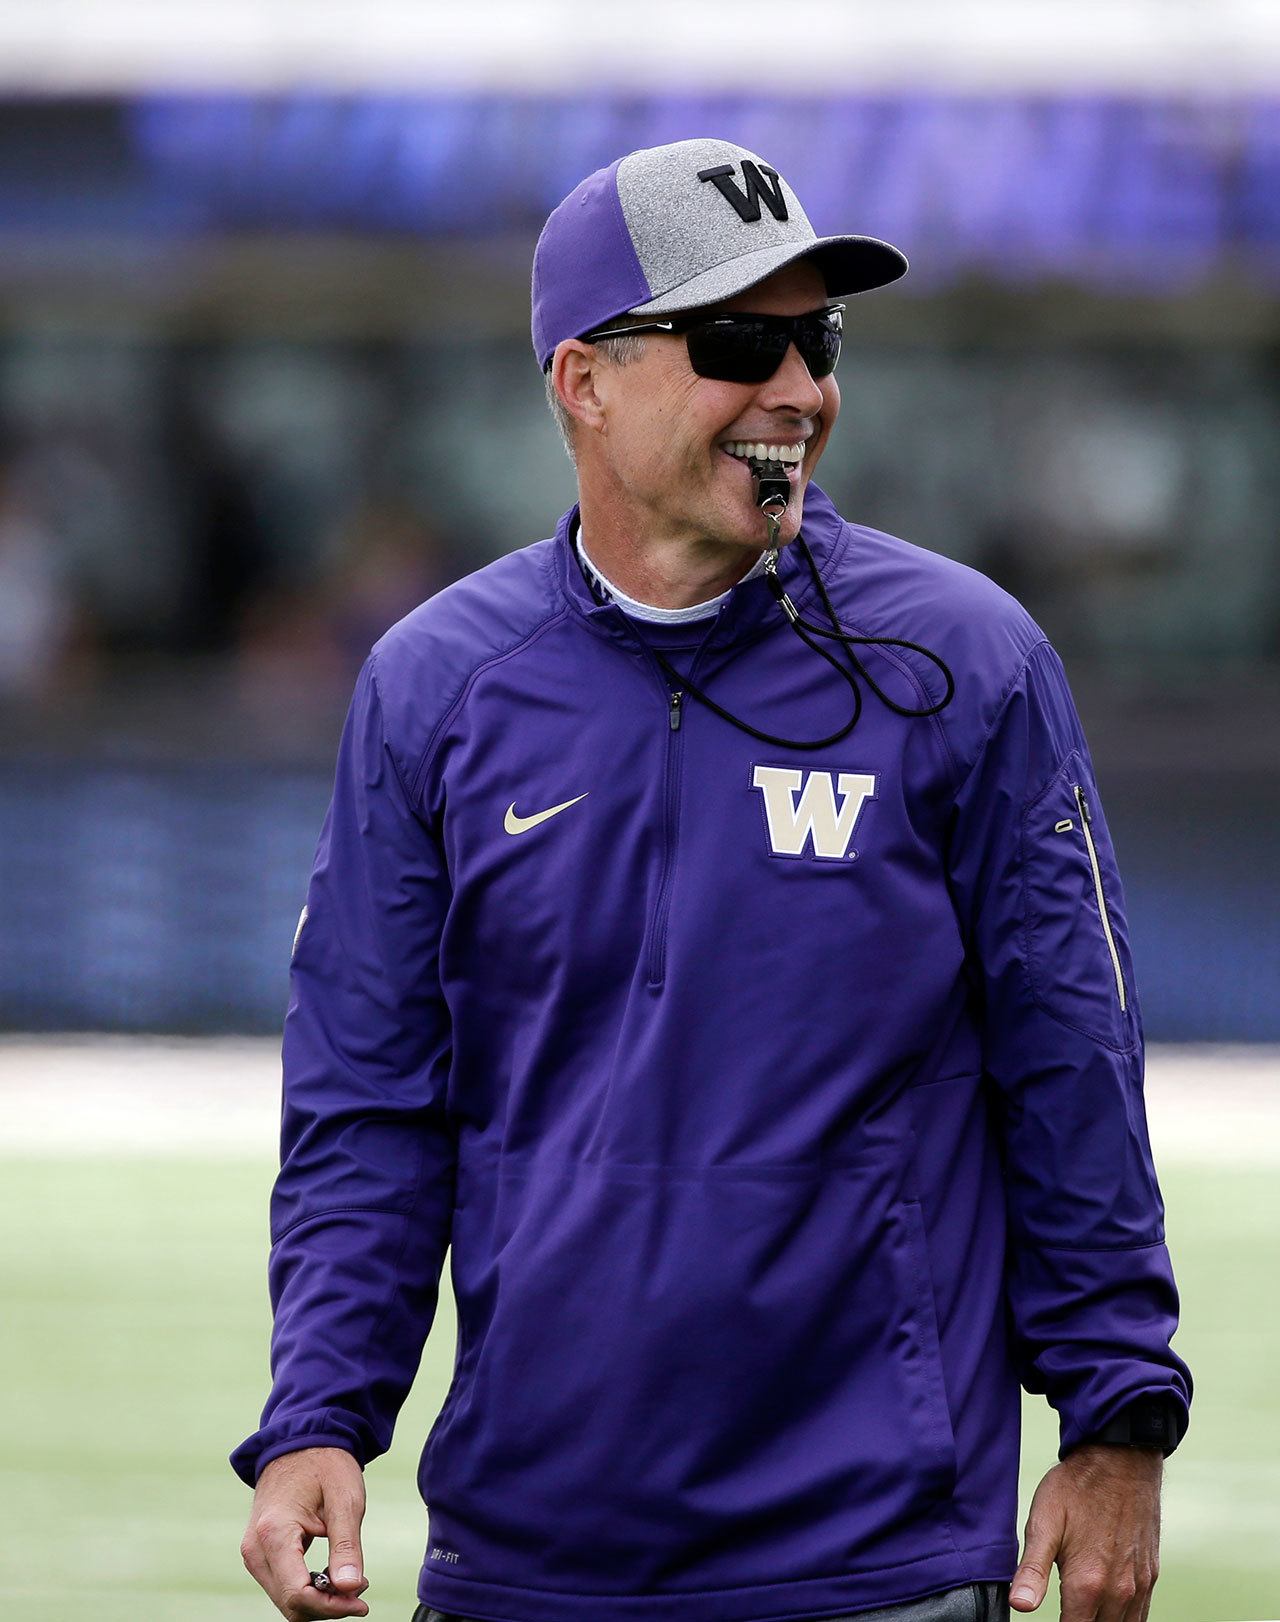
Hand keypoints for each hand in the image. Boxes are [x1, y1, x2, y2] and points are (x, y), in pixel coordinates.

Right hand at [240, 1446, 370, 1619]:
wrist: (300, 1441)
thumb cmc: (325, 1464)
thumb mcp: (345, 1500)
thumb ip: (346, 1546)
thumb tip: (350, 1589)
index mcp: (273, 1532)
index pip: (297, 1594)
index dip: (331, 1606)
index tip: (362, 1601)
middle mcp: (255, 1548)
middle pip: (289, 1604)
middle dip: (327, 1607)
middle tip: (361, 1592)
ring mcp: (253, 1552)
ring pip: (284, 1599)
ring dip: (318, 1600)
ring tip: (351, 1582)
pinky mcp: (259, 1552)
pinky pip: (282, 1585)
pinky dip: (307, 1589)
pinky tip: (332, 1576)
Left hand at [1011, 1445, 1162, 1621]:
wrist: (1121, 1460)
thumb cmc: (1077, 1487)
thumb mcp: (1043, 1522)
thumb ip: (1032, 1570)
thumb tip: (1019, 1605)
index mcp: (1087, 1584)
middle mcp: (1118, 1592)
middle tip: (1065, 1612)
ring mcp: (1138, 1586)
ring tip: (1082, 1612)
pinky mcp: (1150, 1576)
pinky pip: (1141, 1615)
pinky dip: (1124, 1620)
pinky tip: (1108, 1611)